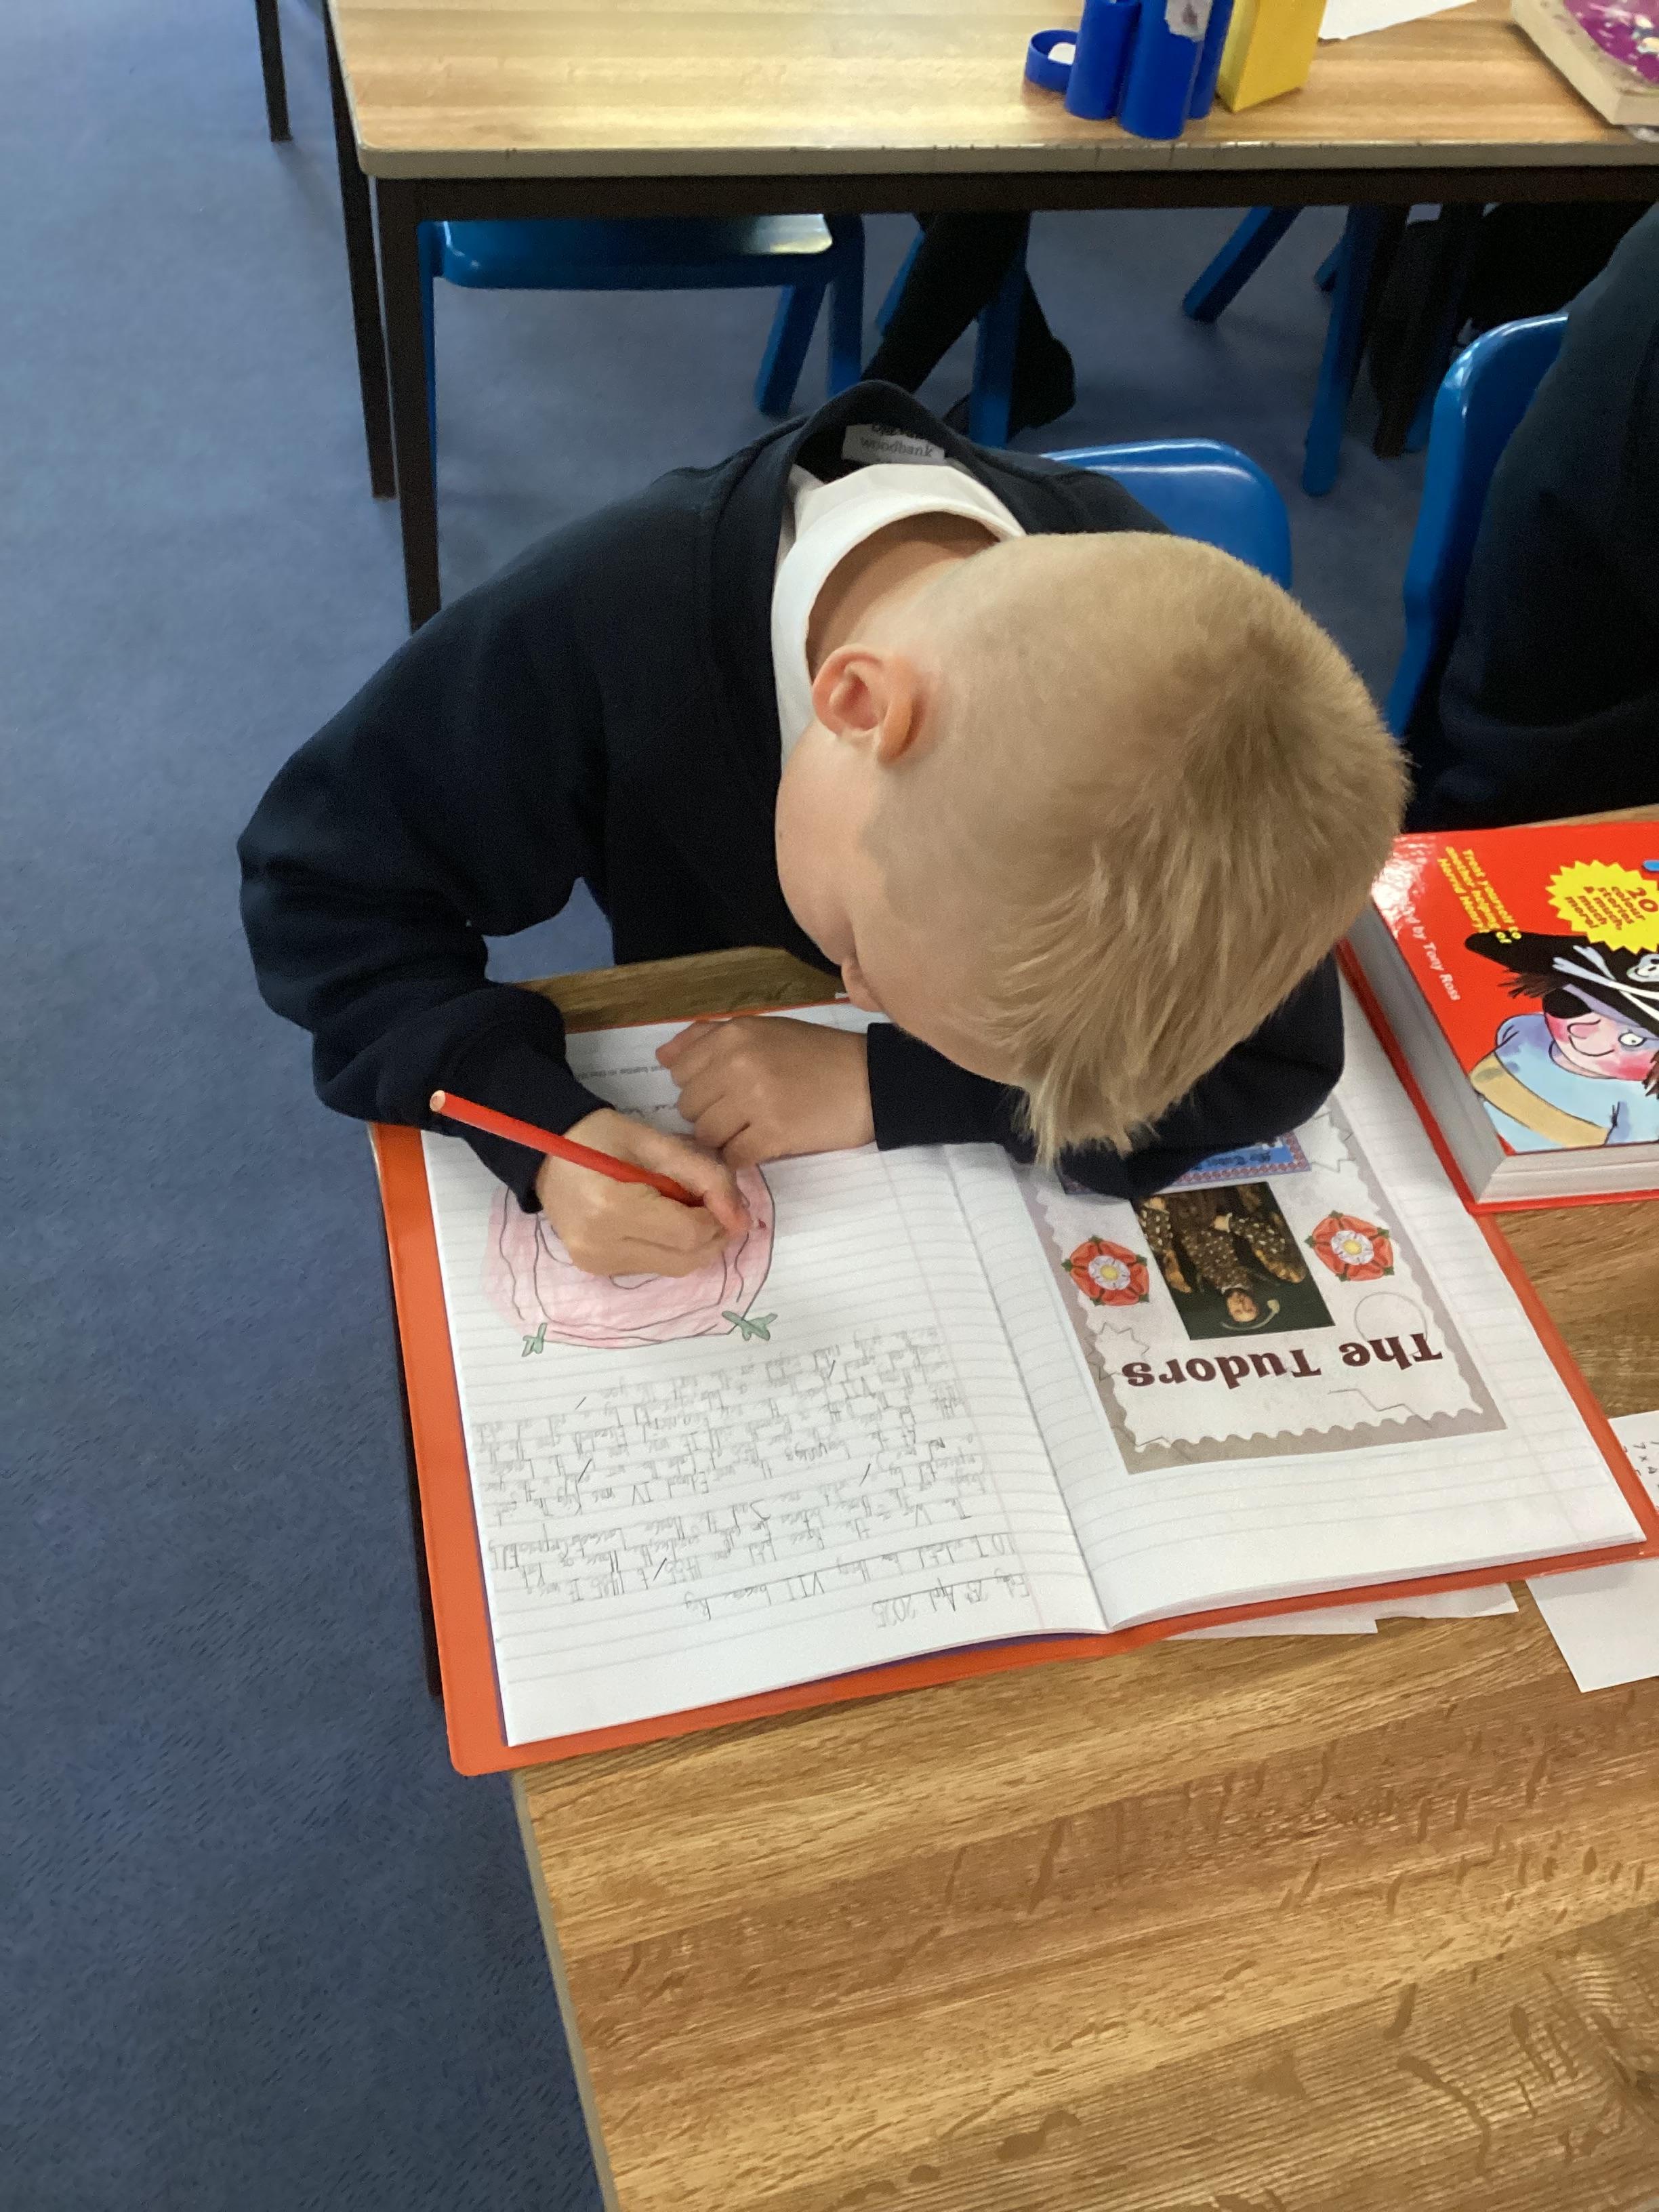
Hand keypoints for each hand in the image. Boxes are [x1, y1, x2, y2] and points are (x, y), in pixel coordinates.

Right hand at [534, 1108, 747, 1277]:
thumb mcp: (657, 1143)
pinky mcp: (596, 1269)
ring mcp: (596, 1263)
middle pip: (685, 1259)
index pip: (689, 1233)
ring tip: (685, 1209)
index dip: (719, 1219)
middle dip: (712, 1235)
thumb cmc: (603, 1138)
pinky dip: (670, 1248)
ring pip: (673, 1267)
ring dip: (693, 1243)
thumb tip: (742, 1218)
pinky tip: (662, 1221)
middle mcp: (600, 1245)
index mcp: (611, 1207)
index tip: (724, 1198)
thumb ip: (705, 1176)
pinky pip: (653, 1267)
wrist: (548, 1153)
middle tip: (715, 1206)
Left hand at [656, 1017, 872, 1165]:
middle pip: (689, 1107)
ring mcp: (754, 1101)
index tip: (724, 1090)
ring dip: (725, 1138)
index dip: (700, 1086)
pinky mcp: (772, 1135)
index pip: (680, 1072)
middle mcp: (738, 1064)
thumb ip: (709, 1038)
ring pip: (706, 1135)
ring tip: (753, 1128)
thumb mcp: (764, 1030)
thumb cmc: (817, 1055)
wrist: (871, 1081)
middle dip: (711, 1114)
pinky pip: (732, 1157)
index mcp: (734, 1034)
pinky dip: (744, 1157)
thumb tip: (662, 1057)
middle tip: (744, 1111)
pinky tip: (765, 1143)